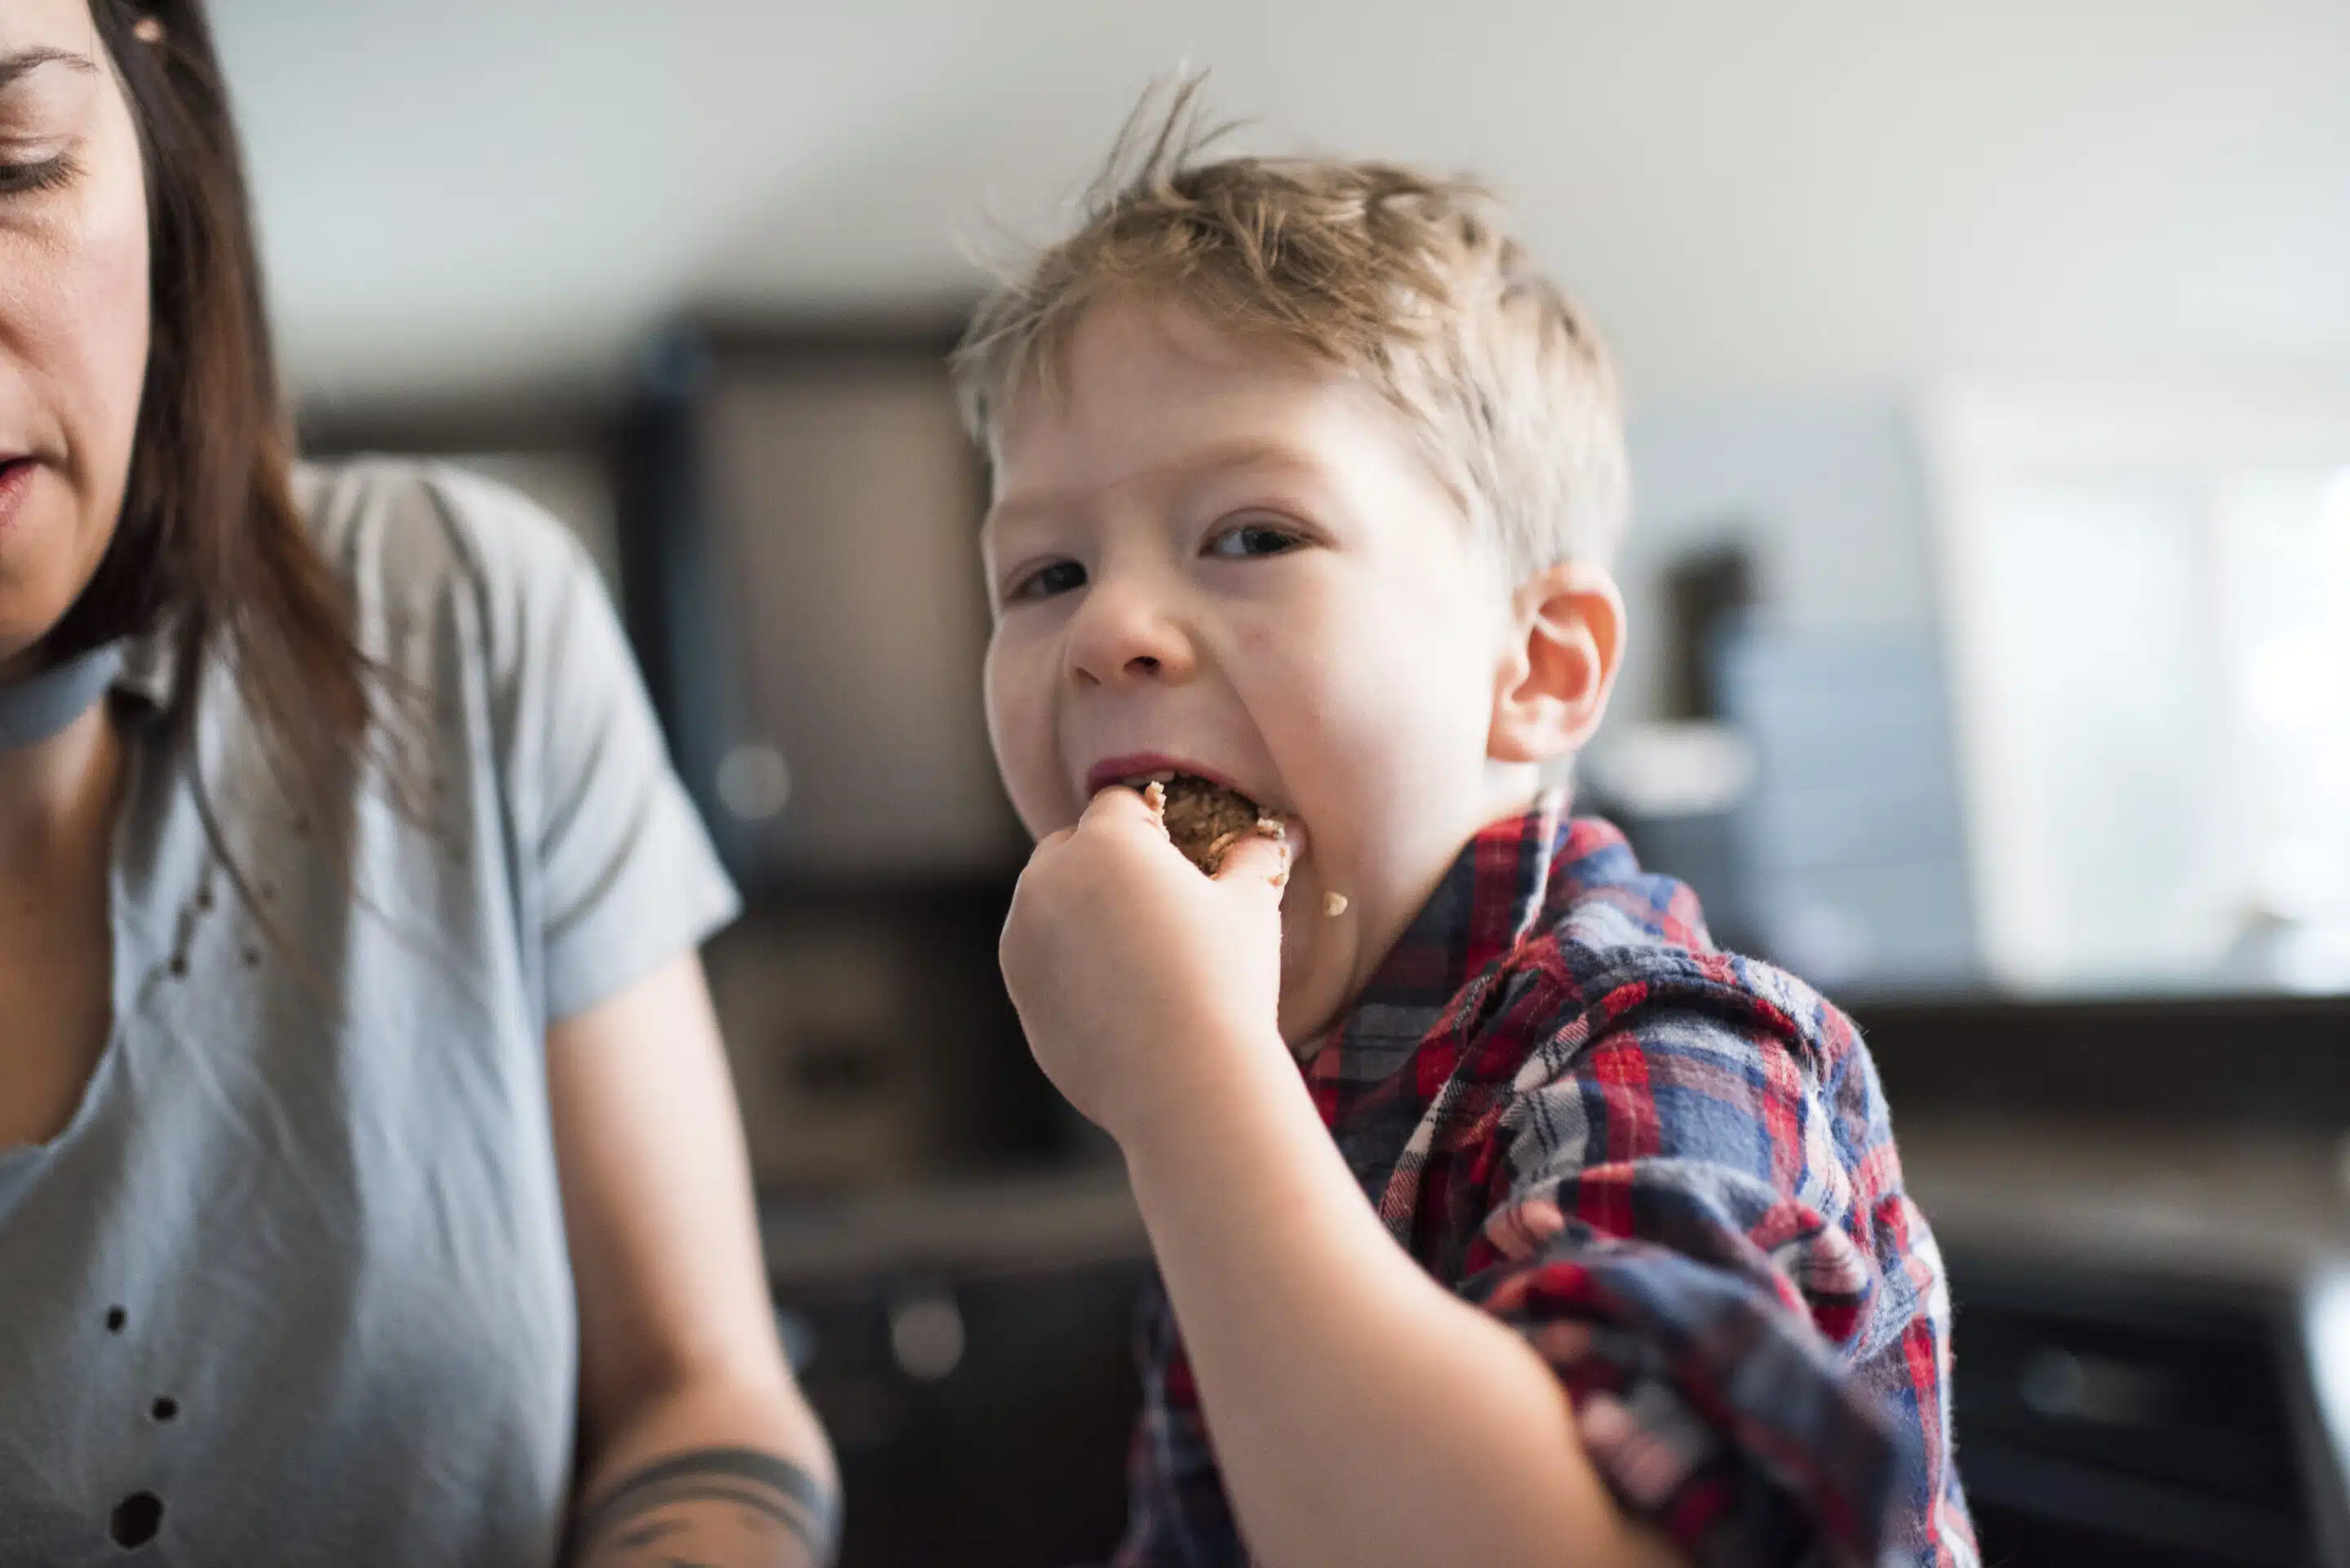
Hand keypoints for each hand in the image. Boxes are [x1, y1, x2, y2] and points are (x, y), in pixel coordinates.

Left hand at [1000, 785, 1296, 1146]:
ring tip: (1139, 950)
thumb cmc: (1224, 980)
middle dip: (1108, 862)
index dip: (1154, 823)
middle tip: (1159, 902)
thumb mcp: (1250, 907)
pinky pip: (1042, 956)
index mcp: (1104, 842)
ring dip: (1082, 910)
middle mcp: (1048, 880)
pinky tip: (1118, 993)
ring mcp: (1023, 938)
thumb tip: (1281, 833)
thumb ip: (1255, 858)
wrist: (1183, 1079)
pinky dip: (1069, 962)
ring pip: (1050, 901)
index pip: (1120, 804)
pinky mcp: (1019, 991)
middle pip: (1073, 846)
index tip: (1180, 851)